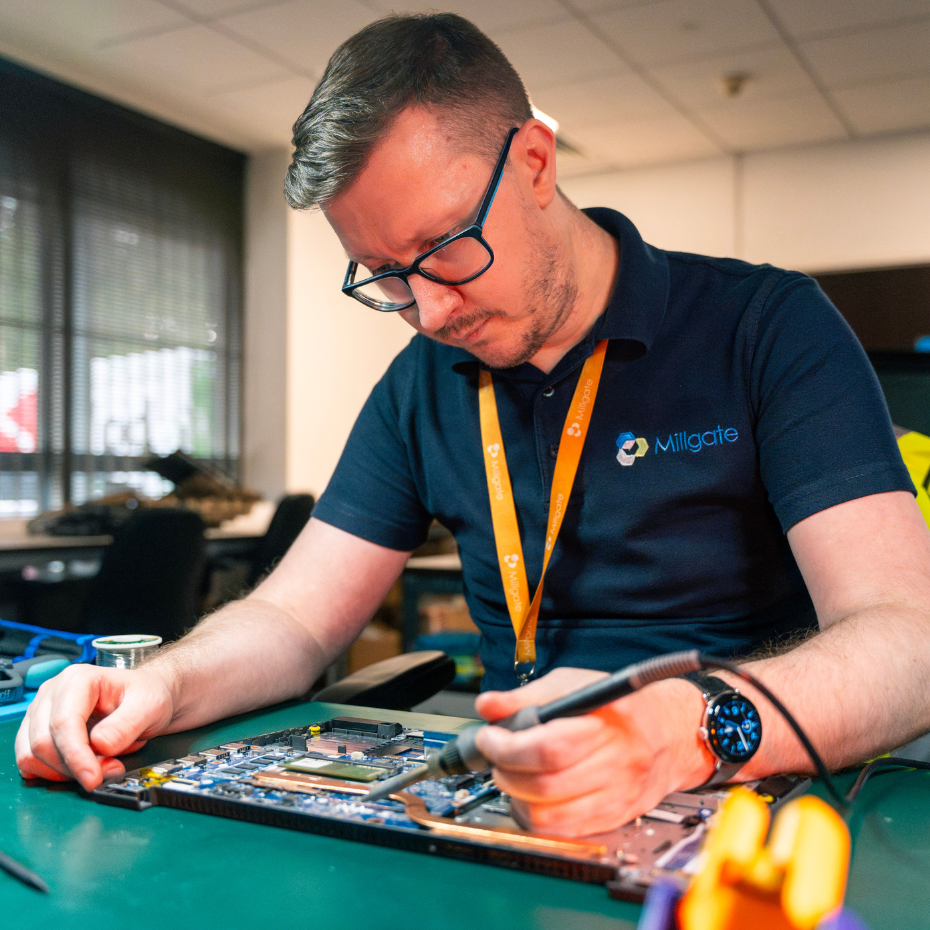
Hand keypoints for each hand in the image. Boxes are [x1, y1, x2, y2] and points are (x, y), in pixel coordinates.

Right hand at [15, 664, 174, 791]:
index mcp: (79, 679)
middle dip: (74, 766)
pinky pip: (30, 760)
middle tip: (110, 770)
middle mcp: (53, 692)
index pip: (63, 723)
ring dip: (63, 771)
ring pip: (31, 754)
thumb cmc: (147, 695)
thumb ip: (126, 724)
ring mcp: (42, 711)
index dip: (75, 756)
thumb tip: (100, 745)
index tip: (93, 779)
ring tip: (101, 765)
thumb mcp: (150, 705)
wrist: (147, 697)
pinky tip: (81, 767)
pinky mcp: (37, 730)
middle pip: (43, 742)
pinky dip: (53, 772)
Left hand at [474, 667, 712, 837]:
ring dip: (517, 798)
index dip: (508, 747)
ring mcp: (617, 796)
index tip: (489, 738)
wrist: (671, 732)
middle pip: (545, 785)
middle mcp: (616, 764)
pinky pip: (565, 830)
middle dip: (506, 772)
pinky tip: (531, 796)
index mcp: (608, 723)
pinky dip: (538, 817)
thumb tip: (488, 705)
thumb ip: (527, 695)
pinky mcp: (615, 817)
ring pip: (551, 816)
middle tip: (495, 756)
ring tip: (511, 776)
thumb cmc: (621, 705)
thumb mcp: (574, 683)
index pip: (548, 748)